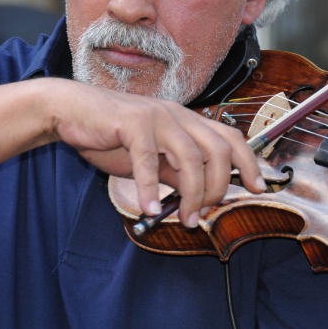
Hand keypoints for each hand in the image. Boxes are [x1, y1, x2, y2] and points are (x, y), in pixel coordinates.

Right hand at [44, 80, 265, 227]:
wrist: (70, 111)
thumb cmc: (110, 134)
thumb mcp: (151, 157)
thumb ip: (174, 171)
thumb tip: (196, 195)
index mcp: (186, 120)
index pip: (229, 136)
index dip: (248, 161)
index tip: (257, 186)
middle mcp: (177, 114)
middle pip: (218, 149)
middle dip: (219, 186)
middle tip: (205, 213)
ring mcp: (157, 116)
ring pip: (191, 157)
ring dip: (192, 193)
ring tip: (184, 218)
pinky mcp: (133, 122)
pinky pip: (149, 160)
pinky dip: (150, 188)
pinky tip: (148, 208)